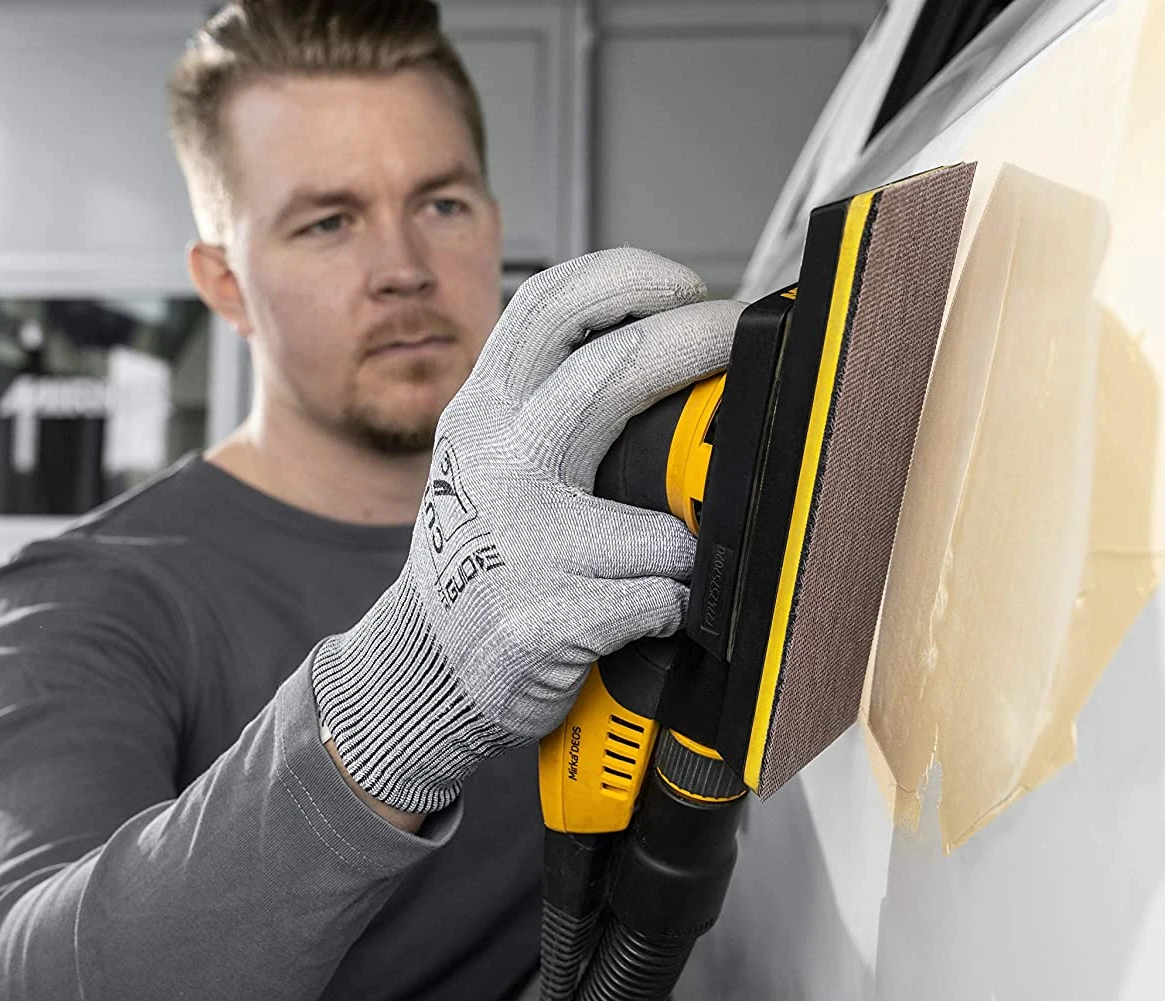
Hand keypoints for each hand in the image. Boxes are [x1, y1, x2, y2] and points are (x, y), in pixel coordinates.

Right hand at [311, 249, 743, 814]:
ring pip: (664, 522)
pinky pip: (662, 598)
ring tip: (659, 561)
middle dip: (697, 341)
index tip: (686, 286)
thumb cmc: (484, 555)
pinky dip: (670, 609)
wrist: (427, 668)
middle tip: (737, 341)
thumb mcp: (487, 455)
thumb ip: (548, 398)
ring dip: (685, 546)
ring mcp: (522, 543)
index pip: (552, 306)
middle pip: (615, 369)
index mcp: (482, 413)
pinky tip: (639, 615)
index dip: (630, 277)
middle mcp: (497, 464)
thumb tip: (665, 339)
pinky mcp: (547, 617)